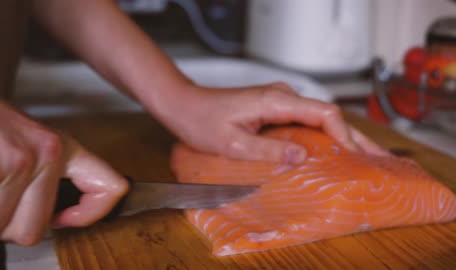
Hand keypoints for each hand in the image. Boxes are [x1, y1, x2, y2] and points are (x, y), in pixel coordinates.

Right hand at [0, 86, 127, 244]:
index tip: (66, 217)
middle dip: (2, 225)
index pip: (109, 188)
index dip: (91, 213)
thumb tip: (60, 218)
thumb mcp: (26, 138)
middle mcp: (45, 154)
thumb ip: (46, 174)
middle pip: (31, 232)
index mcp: (60, 148)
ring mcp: (15, 163)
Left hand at [158, 83, 388, 163]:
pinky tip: (331, 153)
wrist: (184, 105)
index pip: (323, 113)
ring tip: (363, 159)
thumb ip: (268, 150)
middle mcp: (282, 97)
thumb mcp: (233, 142)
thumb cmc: (202, 120)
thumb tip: (302, 157)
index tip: (353, 156)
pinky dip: (322, 137)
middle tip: (378, 159)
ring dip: (341, 138)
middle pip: (328, 115)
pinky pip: (305, 123)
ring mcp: (279, 102)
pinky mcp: (274, 110)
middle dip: (354, 137)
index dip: (343, 135)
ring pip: (319, 119)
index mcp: (276, 101)